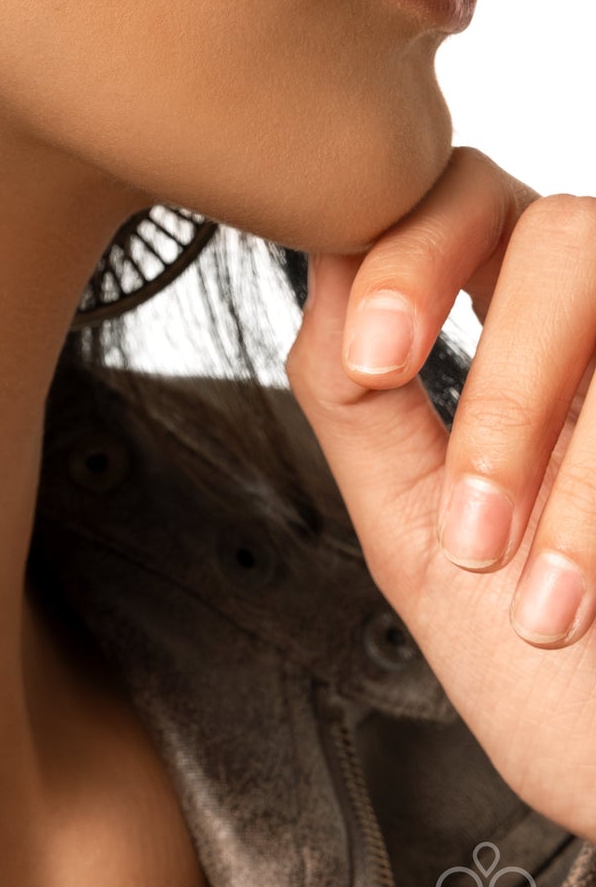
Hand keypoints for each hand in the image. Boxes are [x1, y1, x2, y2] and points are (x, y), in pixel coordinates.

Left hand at [286, 145, 595, 841]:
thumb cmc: (554, 679)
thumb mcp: (421, 538)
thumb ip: (361, 406)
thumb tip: (318, 266)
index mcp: (525, 332)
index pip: (459, 207)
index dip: (409, 250)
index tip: (376, 355)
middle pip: (563, 232)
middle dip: (499, 364)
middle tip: (461, 498)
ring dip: (541, 433)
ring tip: (505, 572)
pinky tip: (582, 598)